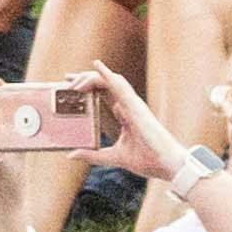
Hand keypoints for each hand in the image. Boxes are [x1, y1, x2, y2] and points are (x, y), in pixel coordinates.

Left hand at [77, 65, 185, 181]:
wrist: (165, 165)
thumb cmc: (147, 159)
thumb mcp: (113, 156)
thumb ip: (93, 155)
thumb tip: (72, 154)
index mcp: (125, 114)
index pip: (103, 94)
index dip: (87, 86)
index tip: (70, 86)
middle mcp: (128, 106)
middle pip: (105, 84)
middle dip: (85, 78)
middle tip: (66, 79)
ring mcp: (133, 105)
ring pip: (111, 81)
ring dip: (91, 77)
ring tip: (73, 80)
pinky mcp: (136, 108)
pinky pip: (121, 87)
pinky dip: (108, 75)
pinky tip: (97, 67)